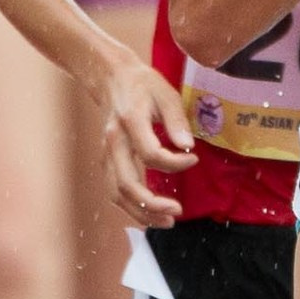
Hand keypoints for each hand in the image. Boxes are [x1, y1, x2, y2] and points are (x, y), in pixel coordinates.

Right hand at [94, 58, 195, 223]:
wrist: (111, 77)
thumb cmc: (142, 84)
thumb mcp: (166, 93)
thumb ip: (177, 120)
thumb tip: (188, 146)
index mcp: (130, 122)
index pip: (151, 154)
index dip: (175, 163)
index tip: (193, 158)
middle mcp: (114, 141)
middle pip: (127, 183)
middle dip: (152, 205)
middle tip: (177, 212)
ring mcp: (106, 153)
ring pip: (116, 193)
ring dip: (140, 212)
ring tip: (166, 221)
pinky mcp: (105, 160)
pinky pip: (113, 190)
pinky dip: (129, 207)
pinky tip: (149, 213)